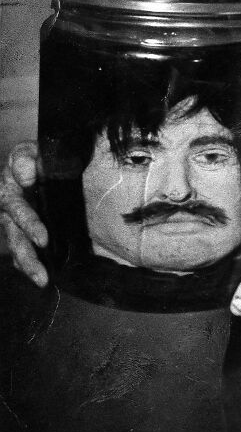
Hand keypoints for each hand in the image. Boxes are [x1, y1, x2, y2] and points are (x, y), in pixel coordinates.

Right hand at [0, 142, 48, 286]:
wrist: (40, 158)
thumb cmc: (34, 155)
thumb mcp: (28, 150)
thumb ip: (25, 159)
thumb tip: (26, 177)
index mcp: (7, 190)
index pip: (17, 210)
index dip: (29, 224)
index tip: (43, 239)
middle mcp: (6, 209)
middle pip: (14, 236)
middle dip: (27, 257)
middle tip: (42, 274)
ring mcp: (11, 221)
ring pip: (16, 246)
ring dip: (28, 265)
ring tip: (42, 281)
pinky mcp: (20, 228)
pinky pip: (20, 248)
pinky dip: (27, 264)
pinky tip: (41, 275)